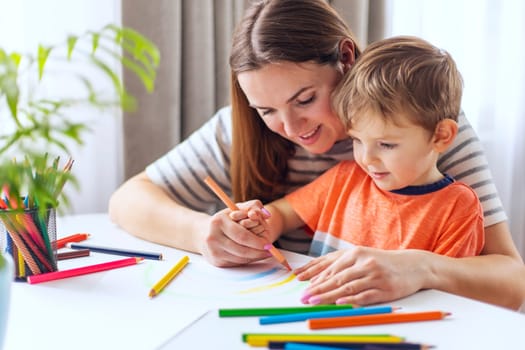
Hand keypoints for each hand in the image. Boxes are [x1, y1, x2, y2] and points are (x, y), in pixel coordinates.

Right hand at [198, 206, 269, 266]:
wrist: (202, 233)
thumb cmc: (225, 219)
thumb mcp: (237, 208)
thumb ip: (253, 206)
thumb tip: (267, 214)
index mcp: (218, 222)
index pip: (241, 235)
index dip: (257, 242)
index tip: (268, 244)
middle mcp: (213, 237)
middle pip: (241, 249)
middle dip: (258, 252)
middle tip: (270, 251)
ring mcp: (213, 251)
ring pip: (239, 258)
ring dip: (254, 257)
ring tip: (264, 253)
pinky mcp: (215, 261)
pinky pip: (236, 263)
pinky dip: (247, 260)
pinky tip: (253, 255)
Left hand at [295, 246, 428, 304]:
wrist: (413, 265)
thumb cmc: (383, 262)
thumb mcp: (363, 258)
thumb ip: (343, 266)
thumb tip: (321, 279)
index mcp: (356, 253)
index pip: (332, 268)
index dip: (317, 280)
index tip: (304, 289)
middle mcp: (364, 263)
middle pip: (337, 279)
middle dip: (318, 289)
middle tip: (304, 298)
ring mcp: (375, 276)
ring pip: (348, 288)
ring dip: (330, 296)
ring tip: (316, 302)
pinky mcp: (385, 289)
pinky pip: (365, 295)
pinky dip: (352, 300)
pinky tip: (340, 303)